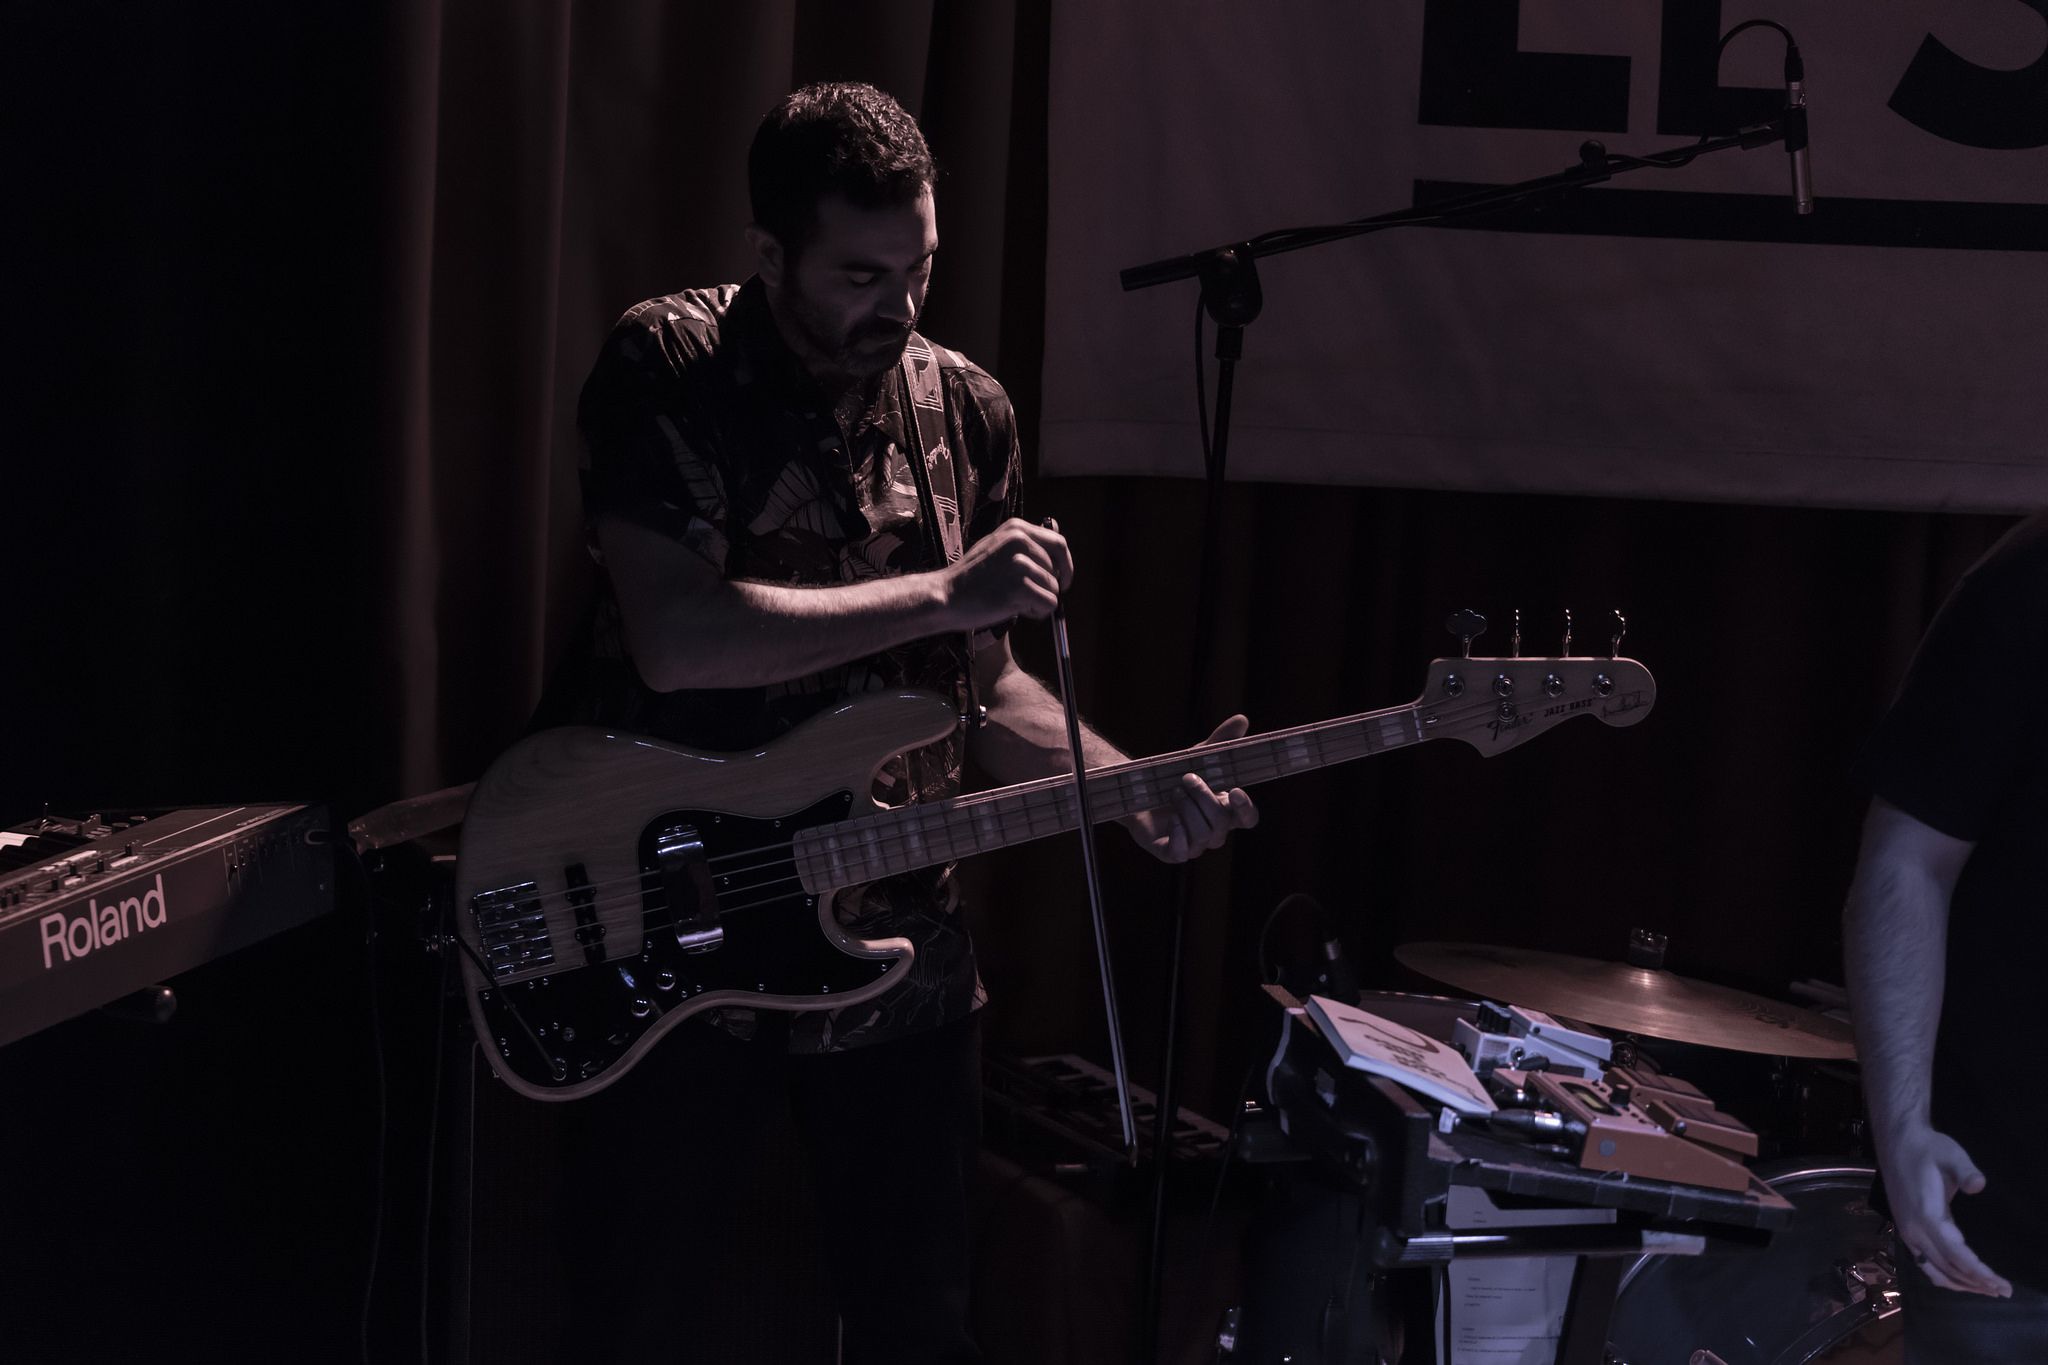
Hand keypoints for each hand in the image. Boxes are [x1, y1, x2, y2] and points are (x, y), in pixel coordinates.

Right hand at [941, 518, 1073, 630]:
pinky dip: (1036, 612)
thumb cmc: (970, 577)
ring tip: (1012, 601)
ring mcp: (1020, 564)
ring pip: (1054, 589)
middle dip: (1049, 587)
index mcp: (1016, 529)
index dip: (1065, 564)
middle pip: (1058, 569)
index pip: (1058, 543)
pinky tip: (1014, 609)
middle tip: (1032, 598)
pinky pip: (1049, 604)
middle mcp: (1020, 541)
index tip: (1062, 579)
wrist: (946, 596)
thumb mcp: (996, 547)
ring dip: (1038, 601)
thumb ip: (1023, 545)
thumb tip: (1056, 544)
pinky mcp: (1020, 587)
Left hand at [1124, 715, 1259, 863]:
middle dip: (1203, 798)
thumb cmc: (1174, 775)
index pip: (1248, 818)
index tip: (1235, 790)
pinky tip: (1171, 819)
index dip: (1245, 808)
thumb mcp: (1197, 757)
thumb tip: (1241, 719)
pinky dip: (1178, 834)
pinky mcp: (1171, 852)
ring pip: (1204, 837)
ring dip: (1188, 810)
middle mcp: (1213, 831)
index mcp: (1225, 811)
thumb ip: (1220, 741)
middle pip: (1221, 824)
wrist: (1138, 789)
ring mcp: (1193, 844)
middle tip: (1185, 778)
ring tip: (1172, 792)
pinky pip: (1182, 853)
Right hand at [1882, 1124, 2010, 1296]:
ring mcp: (1907, 1232)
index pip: (1956, 1254)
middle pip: (1947, 1267)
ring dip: (1960, 1284)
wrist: (1897, 1141)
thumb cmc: (1928, 1148)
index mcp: (1926, 1215)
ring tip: (1986, 1290)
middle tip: (2004, 1291)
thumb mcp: (1951, 1154)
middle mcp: (1914, 1230)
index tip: (2002, 1284)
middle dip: (1976, 1282)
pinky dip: (1943, 1277)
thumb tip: (1979, 1185)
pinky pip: (1924, 1263)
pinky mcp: (1906, 1230)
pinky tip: (1958, 1280)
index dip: (1979, 1272)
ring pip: (1934, 1270)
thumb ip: (1966, 1171)